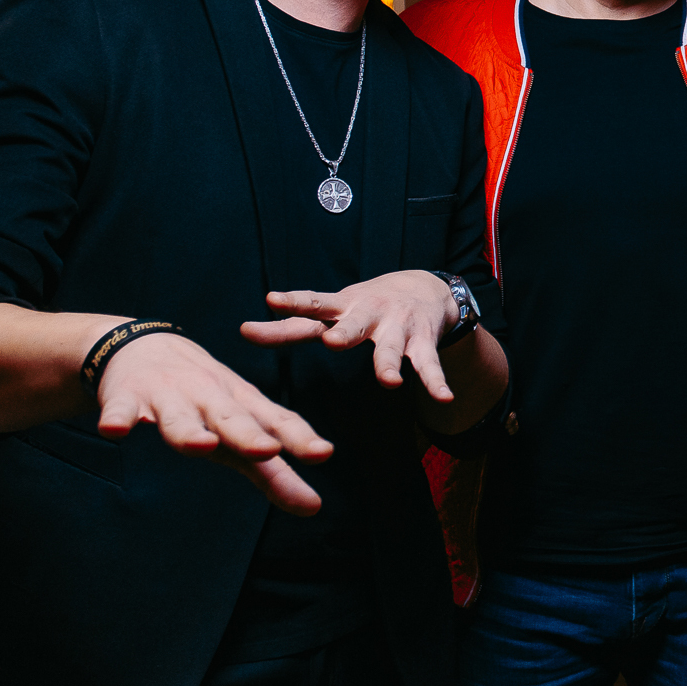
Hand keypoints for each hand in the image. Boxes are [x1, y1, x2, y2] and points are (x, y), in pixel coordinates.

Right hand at [95, 332, 332, 514]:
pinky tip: (114, 430)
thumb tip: (314, 508)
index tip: (323, 453)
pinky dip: (117, 418)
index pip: (276, 421)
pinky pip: (121, 410)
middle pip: (232, 419)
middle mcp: (210, 398)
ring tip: (199, 444)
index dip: (299, 438)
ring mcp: (169, 398)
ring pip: (179, 418)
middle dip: (249, 435)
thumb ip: (276, 474)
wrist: (145, 346)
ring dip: (189, 430)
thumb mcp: (243, 429)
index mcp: (243, 406)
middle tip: (267, 450)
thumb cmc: (207, 400)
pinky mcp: (127, 398)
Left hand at [240, 270, 461, 401]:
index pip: (312, 304)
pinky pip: (428, 365)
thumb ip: (288, 327)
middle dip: (345, 334)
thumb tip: (242, 331)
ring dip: (389, 364)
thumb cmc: (364, 306)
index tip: (272, 300)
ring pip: (391, 348)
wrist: (425, 288)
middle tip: (333, 341)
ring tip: (388, 381)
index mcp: (342, 307)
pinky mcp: (422, 341)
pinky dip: (436, 382)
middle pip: (353, 326)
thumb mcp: (330, 310)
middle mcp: (368, 314)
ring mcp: (397, 327)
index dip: (292, 303)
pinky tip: (444, 398)